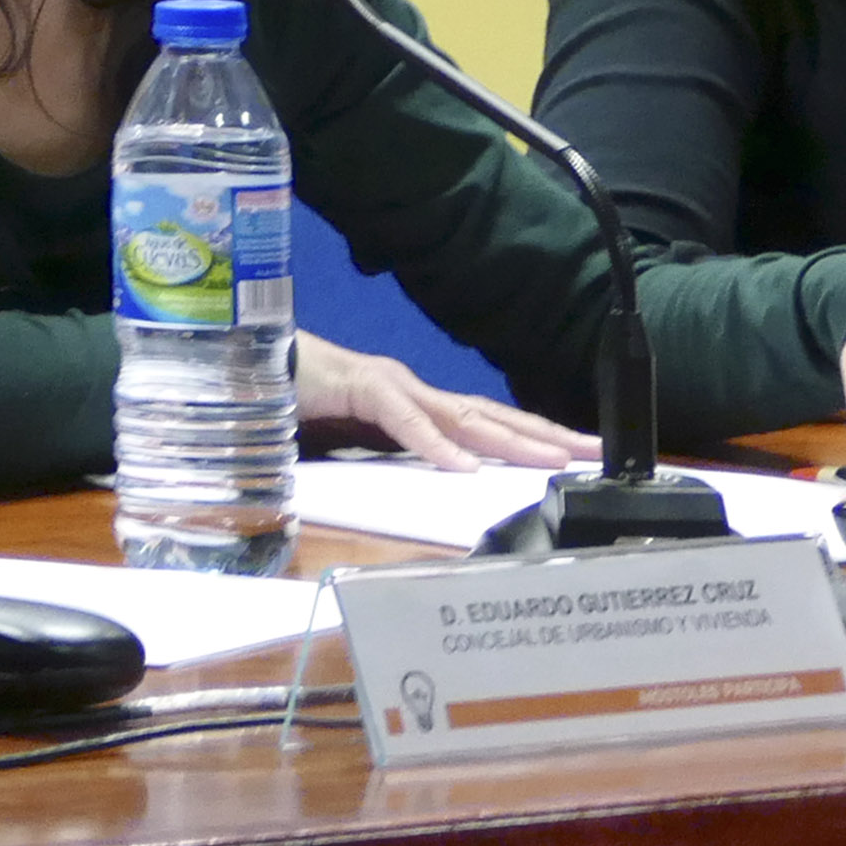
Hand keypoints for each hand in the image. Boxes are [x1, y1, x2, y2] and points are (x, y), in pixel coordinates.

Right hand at [296, 341, 588, 469]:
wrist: (252, 364)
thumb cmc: (305, 402)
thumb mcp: (364, 441)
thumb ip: (402, 456)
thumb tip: (444, 481)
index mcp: (423, 405)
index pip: (491, 424)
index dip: (536, 438)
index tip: (578, 455)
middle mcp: (418, 391)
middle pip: (494, 416)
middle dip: (546, 435)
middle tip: (593, 451)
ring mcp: (392, 385)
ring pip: (463, 416)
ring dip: (509, 438)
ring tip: (551, 457)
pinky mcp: (360, 388)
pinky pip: (404, 421)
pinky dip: (435, 444)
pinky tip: (463, 466)